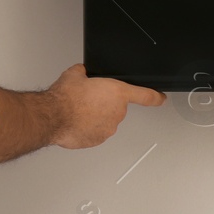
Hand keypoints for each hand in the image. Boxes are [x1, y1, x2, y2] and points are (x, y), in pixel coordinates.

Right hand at [47, 62, 164, 149]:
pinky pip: (95, 133)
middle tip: (86, 100)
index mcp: (118, 93)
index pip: (145, 96)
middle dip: (103, 104)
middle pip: (116, 107)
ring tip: (77, 112)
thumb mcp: (75, 74)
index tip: (161, 99)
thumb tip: (82, 73)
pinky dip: (87, 128)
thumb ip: (85, 73)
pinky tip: (75, 122)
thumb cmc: (65, 97)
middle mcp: (117, 112)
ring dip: (95, 117)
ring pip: (105, 121)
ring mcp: (108, 128)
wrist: (52, 116)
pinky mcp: (97, 140)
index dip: (155, 97)